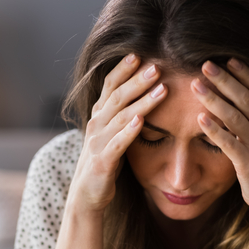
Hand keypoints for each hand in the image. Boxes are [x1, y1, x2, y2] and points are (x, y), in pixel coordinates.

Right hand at [70, 54, 166, 212]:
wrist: (86, 196)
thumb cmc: (104, 162)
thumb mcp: (111, 134)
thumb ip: (122, 115)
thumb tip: (141, 94)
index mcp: (99, 116)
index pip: (109, 86)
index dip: (122, 70)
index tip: (138, 53)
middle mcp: (96, 125)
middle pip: (117, 97)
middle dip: (137, 80)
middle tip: (157, 66)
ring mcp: (98, 143)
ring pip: (121, 117)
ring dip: (142, 101)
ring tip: (162, 88)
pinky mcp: (103, 162)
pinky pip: (118, 144)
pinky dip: (129, 131)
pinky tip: (142, 121)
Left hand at [192, 59, 248, 212]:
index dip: (244, 73)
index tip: (227, 58)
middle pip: (244, 98)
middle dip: (224, 80)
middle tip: (204, 64)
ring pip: (234, 117)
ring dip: (213, 99)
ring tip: (195, 86)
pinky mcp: (248, 163)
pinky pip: (228, 143)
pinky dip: (214, 130)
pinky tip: (199, 119)